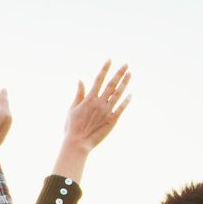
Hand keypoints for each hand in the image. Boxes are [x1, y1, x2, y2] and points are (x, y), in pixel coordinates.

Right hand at [55, 60, 131, 180]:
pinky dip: (126, 101)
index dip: (105, 69)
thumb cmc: (72, 127)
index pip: (98, 79)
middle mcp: (99, 103)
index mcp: (89, 99)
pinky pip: (121, 108)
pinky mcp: (112, 120)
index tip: (110, 60)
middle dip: (119, 73)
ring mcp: (107, 111)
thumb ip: (79, 94)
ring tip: (130, 74)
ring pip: (118, 94)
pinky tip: (130, 94)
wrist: (78, 143)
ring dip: (125, 83)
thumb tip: (81, 80)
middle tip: (126, 64)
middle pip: (111, 84)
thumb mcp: (72, 109)